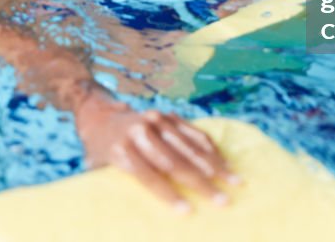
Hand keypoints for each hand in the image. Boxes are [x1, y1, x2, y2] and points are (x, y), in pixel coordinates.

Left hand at [76, 100, 237, 211]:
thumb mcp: (99, 172)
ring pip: (190, 146)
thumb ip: (118, 187)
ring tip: (235, 181)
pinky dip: (211, 149)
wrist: (101, 117)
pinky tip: (225, 164)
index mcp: (122, 150)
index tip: (188, 211)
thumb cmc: (101, 154)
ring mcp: (157, 120)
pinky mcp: (169, 116)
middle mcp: (141, 132)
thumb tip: (131, 219)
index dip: (169, 195)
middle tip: (224, 201)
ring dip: (215, 166)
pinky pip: (194, 133)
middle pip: (176, 162)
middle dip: (202, 184)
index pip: (150, 176)